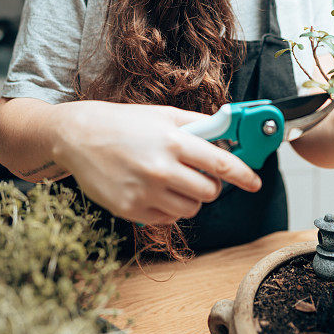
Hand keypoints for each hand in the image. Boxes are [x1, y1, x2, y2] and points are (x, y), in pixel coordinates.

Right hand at [54, 100, 261, 224]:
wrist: (78, 137)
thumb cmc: (123, 123)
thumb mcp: (162, 115)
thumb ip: (197, 124)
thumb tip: (226, 132)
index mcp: (173, 141)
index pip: (221, 164)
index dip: (244, 175)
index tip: (255, 183)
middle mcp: (161, 169)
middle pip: (210, 192)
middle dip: (211, 185)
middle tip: (198, 175)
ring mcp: (145, 192)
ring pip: (191, 209)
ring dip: (190, 198)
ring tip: (172, 180)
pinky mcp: (131, 210)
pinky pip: (167, 218)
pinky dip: (168, 207)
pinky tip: (153, 189)